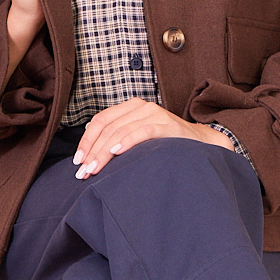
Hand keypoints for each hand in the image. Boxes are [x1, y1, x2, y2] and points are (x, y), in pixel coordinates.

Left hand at [73, 98, 231, 179]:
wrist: (202, 144)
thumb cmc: (167, 144)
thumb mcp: (139, 137)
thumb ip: (119, 137)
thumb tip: (89, 149)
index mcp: (131, 107)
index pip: (100, 121)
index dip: (86, 141)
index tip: (78, 161)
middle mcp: (141, 107)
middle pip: (107, 128)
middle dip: (92, 151)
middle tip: (82, 172)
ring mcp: (154, 114)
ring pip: (120, 131)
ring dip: (103, 152)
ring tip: (94, 169)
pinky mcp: (167, 125)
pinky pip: (142, 132)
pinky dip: (127, 142)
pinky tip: (116, 153)